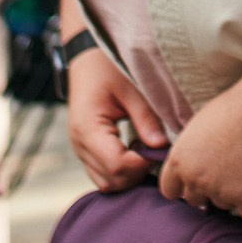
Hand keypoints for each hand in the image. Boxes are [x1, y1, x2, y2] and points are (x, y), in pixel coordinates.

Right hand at [65, 46, 165, 192]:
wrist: (86, 59)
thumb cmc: (107, 67)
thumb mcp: (131, 89)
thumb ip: (146, 119)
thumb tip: (161, 148)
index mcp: (88, 128)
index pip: (117, 165)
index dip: (143, 163)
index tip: (160, 148)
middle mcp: (79, 144)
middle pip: (112, 180)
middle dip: (138, 172)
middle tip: (156, 150)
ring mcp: (80, 150)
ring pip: (107, 183)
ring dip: (130, 174)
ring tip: (144, 147)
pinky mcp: (85, 151)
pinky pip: (103, 174)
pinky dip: (122, 170)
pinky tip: (135, 149)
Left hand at [160, 77, 241, 218]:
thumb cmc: (238, 106)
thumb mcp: (200, 126)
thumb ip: (190, 153)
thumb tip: (189, 172)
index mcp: (180, 160)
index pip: (170, 190)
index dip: (185, 184)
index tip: (199, 178)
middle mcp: (196, 180)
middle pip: (195, 200)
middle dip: (208, 190)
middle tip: (229, 170)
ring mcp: (222, 193)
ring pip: (223, 205)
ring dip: (234, 193)